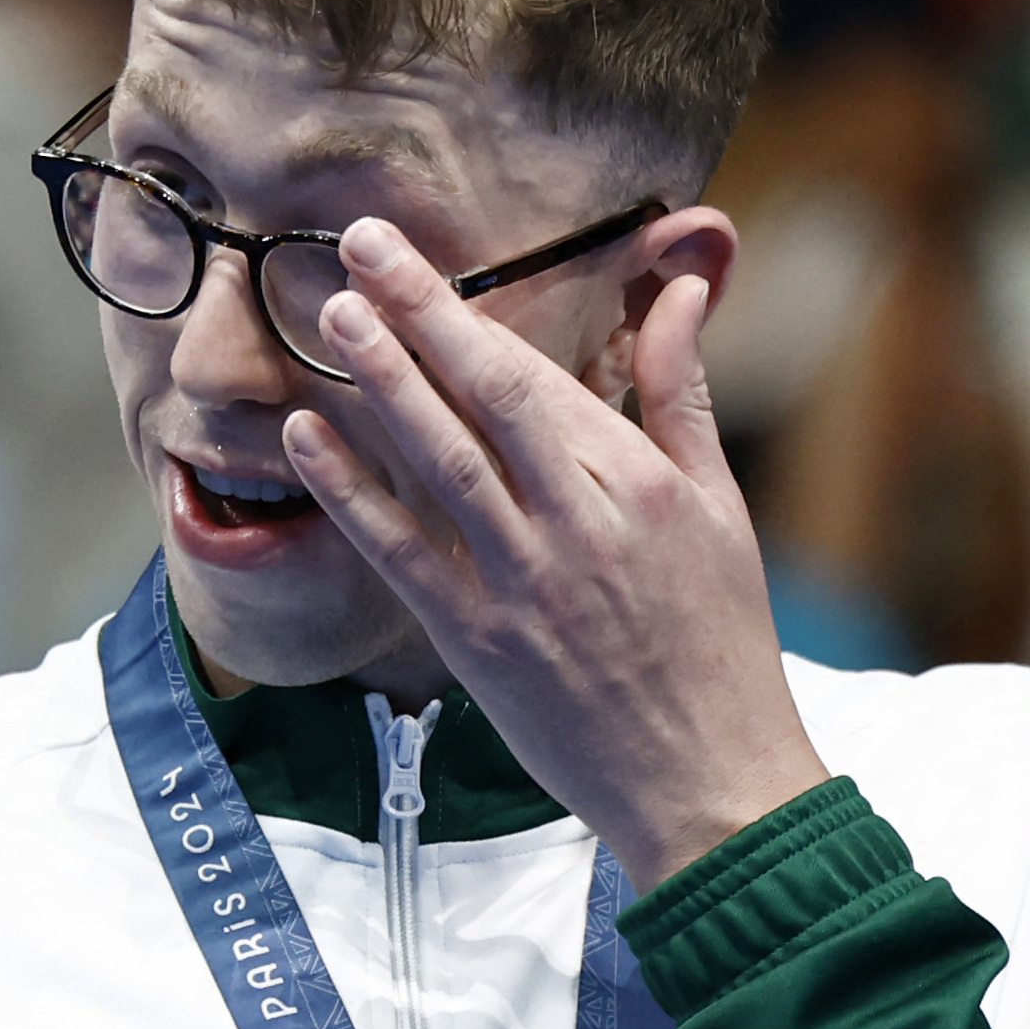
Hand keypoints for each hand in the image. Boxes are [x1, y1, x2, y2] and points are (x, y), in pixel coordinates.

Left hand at [282, 214, 830, 889]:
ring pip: (440, 463)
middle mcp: (577, 524)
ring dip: (381, 382)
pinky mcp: (479, 644)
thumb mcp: (721, 507)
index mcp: (639, 484)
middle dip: (413, 315)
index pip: (534, 378)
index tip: (407, 254)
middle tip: (353, 246)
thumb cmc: (722, 642)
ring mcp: (523, 584)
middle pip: (483, 399)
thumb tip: (679, 284)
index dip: (462, 311)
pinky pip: (402, 555)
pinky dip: (350, 493)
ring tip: (330, 314)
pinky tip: (307, 436)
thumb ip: (682, 392)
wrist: (709, 781)